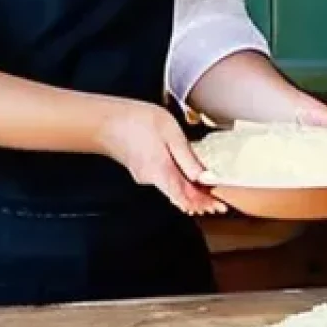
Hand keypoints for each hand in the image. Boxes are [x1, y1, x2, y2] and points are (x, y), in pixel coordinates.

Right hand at [97, 100, 225, 216]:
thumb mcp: (170, 134)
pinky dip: (178, 183)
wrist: (106, 120)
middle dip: (200, 202)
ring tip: (206, 194)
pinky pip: (164, 181)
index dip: (205, 204)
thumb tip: (206, 178)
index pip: (188, 198)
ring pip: (172, 189)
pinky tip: (185, 178)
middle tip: (217, 204)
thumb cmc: (137, 121)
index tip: (220, 207)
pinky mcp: (141, 169)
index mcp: (162, 172)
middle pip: (181, 197)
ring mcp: (144, 176)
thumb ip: (188, 159)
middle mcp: (152, 180)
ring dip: (190, 193)